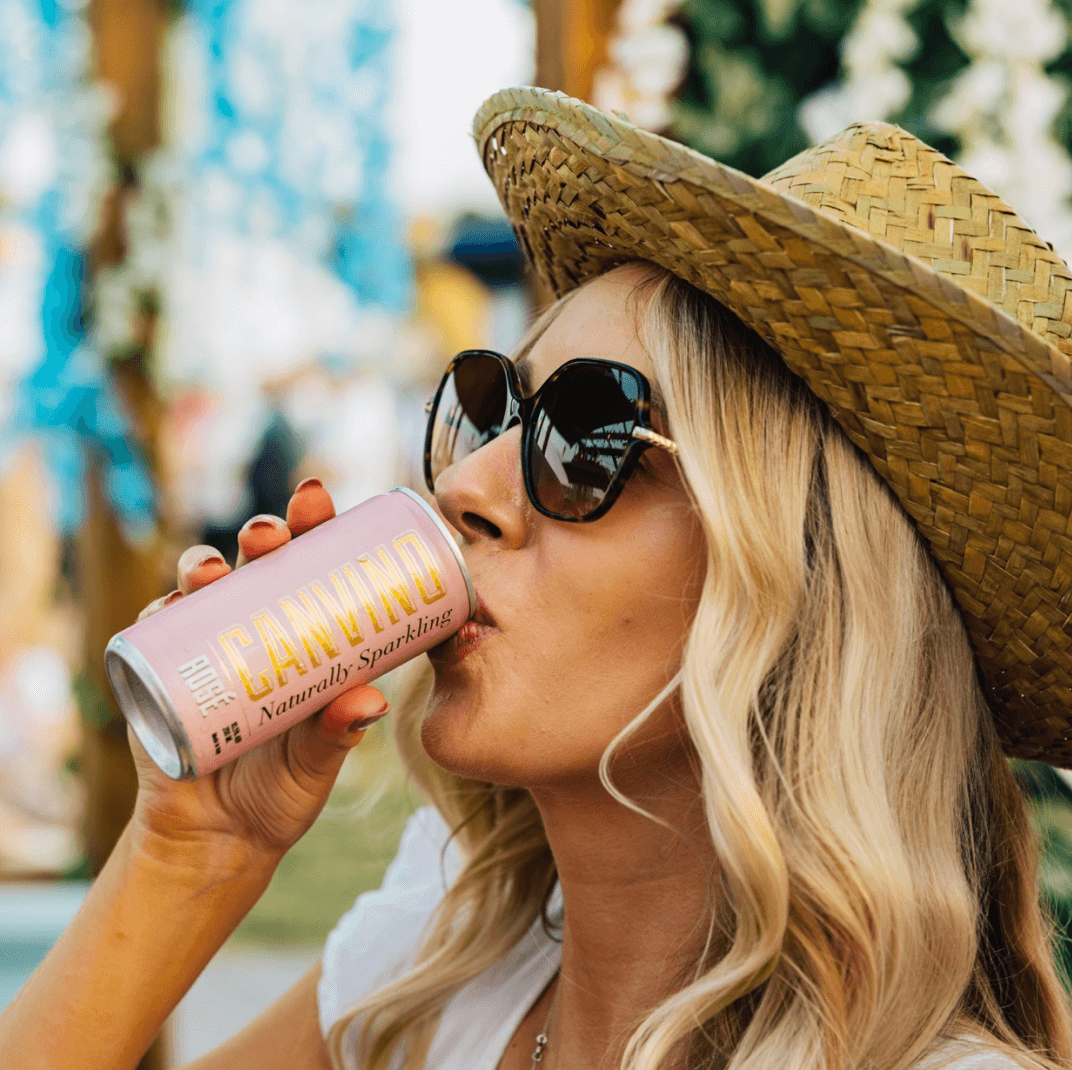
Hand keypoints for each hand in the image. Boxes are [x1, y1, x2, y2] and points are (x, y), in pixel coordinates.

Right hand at [128, 479, 387, 876]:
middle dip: (261, 535)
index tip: (320, 502)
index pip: (310, 566)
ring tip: (214, 571)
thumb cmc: (282, 788)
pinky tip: (166, 607)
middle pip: (255, 564)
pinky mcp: (158, 675)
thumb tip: (371, 700)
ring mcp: (202, 646)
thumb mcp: (317, 762)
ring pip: (200, 589)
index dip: (313, 526)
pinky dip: (157, 614)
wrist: (220, 839)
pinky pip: (153, 633)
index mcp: (301, 633)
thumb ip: (338, 734)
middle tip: (269, 533)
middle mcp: (251, 628)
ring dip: (203, 566)